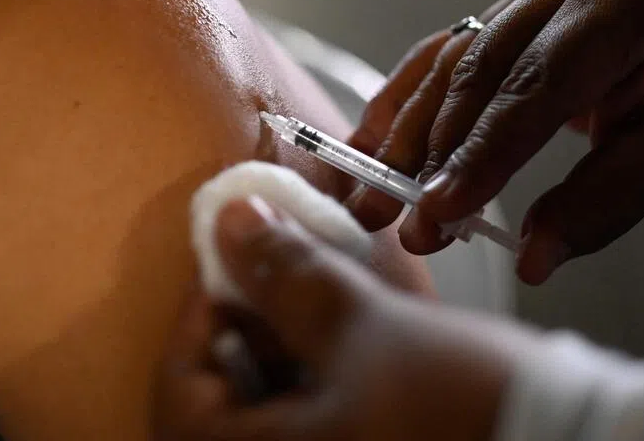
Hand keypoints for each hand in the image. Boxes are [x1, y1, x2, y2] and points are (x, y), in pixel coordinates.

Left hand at [153, 197, 530, 440]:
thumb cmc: (466, 408)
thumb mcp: (367, 329)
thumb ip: (288, 277)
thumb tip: (233, 222)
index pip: (177, 394)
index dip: (196, 317)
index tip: (233, 263)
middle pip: (220, 406)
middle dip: (244, 329)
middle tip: (274, 273)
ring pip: (270, 413)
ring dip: (281, 348)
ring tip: (317, 292)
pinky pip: (316, 423)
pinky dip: (317, 376)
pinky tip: (349, 335)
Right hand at [346, 0, 643, 282]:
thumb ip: (604, 203)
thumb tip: (531, 261)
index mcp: (617, 4)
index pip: (535, 86)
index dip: (481, 152)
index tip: (436, 212)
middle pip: (477, 72)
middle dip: (429, 152)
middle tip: (395, 220)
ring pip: (449, 63)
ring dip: (405, 134)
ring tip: (369, 196)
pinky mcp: (506, 10)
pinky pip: (444, 54)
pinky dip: (406, 103)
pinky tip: (368, 144)